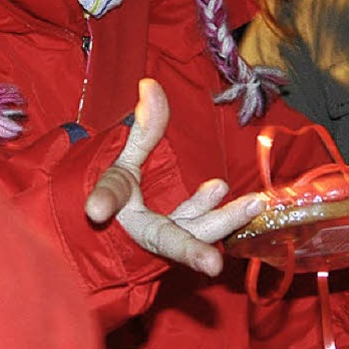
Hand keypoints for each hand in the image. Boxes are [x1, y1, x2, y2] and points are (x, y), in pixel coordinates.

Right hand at [85, 78, 263, 276]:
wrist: (111, 233)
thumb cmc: (116, 196)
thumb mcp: (122, 161)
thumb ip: (141, 128)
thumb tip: (150, 85)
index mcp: (117, 205)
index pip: (111, 197)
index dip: (104, 200)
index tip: (96, 209)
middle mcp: (140, 230)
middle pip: (167, 239)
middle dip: (190, 250)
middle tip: (211, 263)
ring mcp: (164, 239)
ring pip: (193, 234)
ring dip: (223, 221)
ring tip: (252, 203)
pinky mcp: (182, 241)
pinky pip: (202, 227)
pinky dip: (221, 215)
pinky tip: (240, 199)